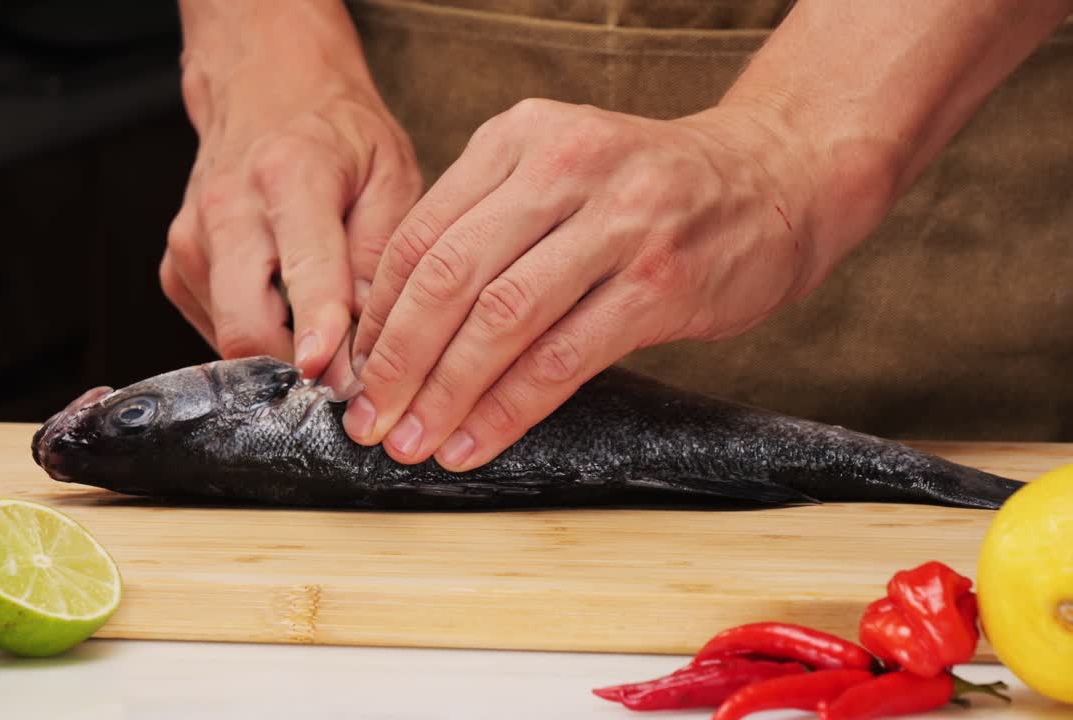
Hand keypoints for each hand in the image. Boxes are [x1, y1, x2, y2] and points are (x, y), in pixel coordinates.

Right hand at [161, 4, 422, 379]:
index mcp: (289, 175)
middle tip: (346, 383)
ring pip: (231, 338)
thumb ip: (384, 251)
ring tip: (324, 334)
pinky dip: (260, 336)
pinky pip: (218, 331)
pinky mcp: (178, 269)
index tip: (329, 369)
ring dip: (282, 353)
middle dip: (296, 368)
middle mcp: (227, 210)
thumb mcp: (390, 172)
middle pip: (246, 323)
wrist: (265, 87)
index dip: (317, 328)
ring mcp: (192, 242)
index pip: (303, 268)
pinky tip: (288, 309)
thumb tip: (375, 332)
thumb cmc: (335, 132)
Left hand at [343, 98, 857, 469]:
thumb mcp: (556, 174)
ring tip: (413, 442)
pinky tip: (475, 442)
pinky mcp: (659, 282)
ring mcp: (617, 222)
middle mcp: (562, 166)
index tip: (360, 372)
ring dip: (445, 394)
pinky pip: (562, 359)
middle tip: (370, 419)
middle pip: (448, 276)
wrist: (770, 179)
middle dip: (397, 361)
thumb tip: (399, 329)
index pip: (421, 236)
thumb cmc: (645, 193)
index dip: (379, 316)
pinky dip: (508, 410)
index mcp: (519, 137)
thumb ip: (484, 227)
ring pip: (500, 320)